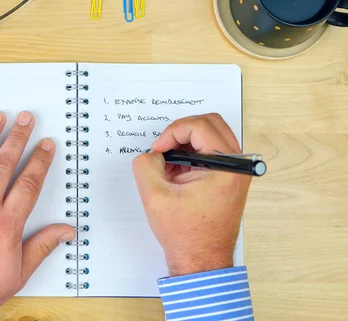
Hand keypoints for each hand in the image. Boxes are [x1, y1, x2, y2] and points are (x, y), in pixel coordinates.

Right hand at [132, 114, 251, 276]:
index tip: (156, 150)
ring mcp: (236, 171)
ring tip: (168, 164)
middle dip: (180, 132)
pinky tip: (175, 173)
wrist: (201, 260)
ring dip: (185, 143)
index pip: (200, 126)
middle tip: (162, 148)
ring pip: (210, 135)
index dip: (172, 133)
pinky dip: (190, 154)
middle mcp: (238, 165)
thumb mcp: (154, 196)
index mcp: (227, 167)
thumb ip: (145, 165)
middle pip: (210, 124)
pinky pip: (210, 151)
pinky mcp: (229, 177)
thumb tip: (150, 153)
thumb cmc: (185, 234)